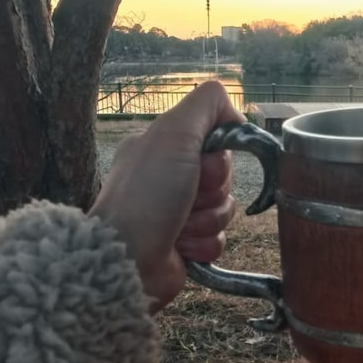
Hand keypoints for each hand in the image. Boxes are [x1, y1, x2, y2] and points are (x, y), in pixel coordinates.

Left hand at [87, 81, 245, 312]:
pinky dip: (204, 243)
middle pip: (224, 177)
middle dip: (213, 190)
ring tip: (181, 226)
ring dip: (208, 219)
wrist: (127, 259)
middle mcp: (170, 177)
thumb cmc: (148, 193)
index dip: (218, 156)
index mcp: (163, 147)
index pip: (217, 143)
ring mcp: (178, 212)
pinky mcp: (187, 244)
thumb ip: (206, 104)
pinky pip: (219, 238)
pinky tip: (182, 247)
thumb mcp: (174, 132)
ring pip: (225, 208)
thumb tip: (235, 114)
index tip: (202, 163)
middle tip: (189, 196)